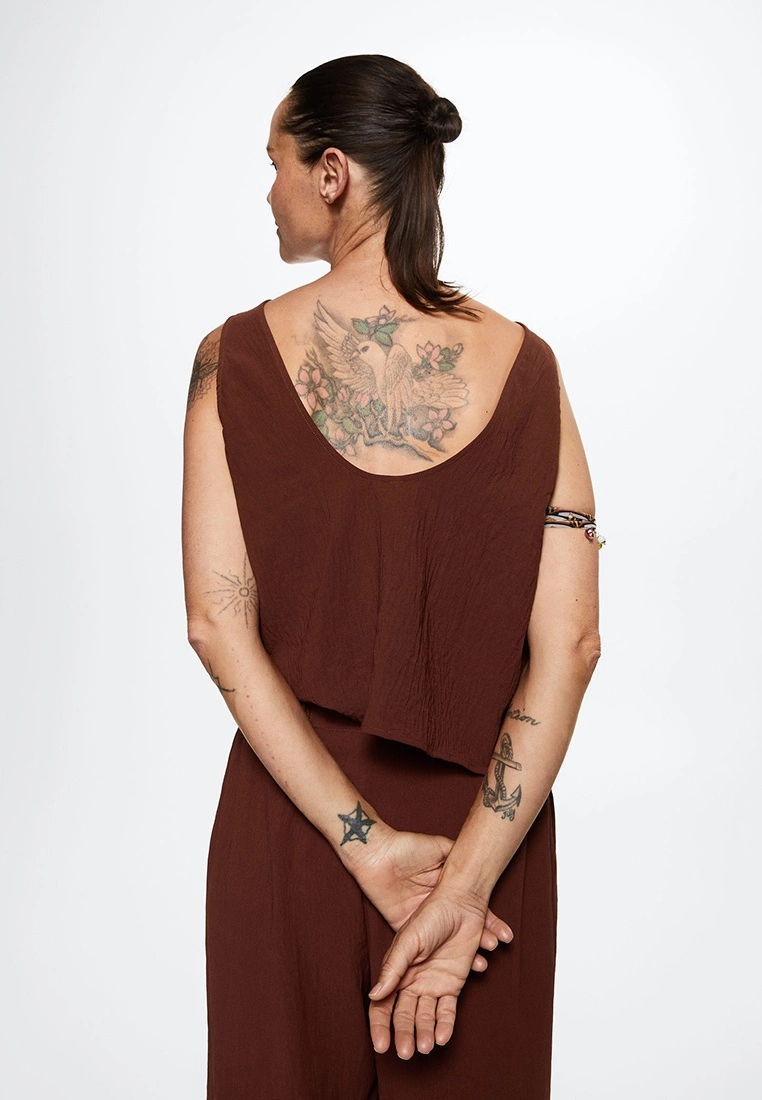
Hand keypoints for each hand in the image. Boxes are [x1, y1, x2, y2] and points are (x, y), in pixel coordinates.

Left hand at [352, 829, 512, 973]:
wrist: (376, 853)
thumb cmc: (407, 846)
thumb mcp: (439, 846)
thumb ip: (457, 853)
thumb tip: (478, 856)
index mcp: (444, 888)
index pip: (472, 907)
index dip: (488, 920)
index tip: (504, 934)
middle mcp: (434, 905)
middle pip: (462, 927)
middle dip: (481, 938)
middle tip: (495, 947)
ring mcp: (419, 918)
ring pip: (445, 940)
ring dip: (463, 952)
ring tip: (481, 962)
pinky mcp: (402, 925)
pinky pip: (421, 947)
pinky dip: (435, 959)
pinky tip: (452, 968)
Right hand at [367, 882, 505, 1058]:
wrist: (461, 904)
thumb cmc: (431, 916)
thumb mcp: (409, 940)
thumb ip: (393, 968)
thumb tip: (374, 995)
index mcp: (396, 971)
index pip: (382, 1004)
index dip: (380, 1025)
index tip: (381, 1046)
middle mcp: (412, 981)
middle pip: (404, 1015)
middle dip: (403, 1034)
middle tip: (406, 1052)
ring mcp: (432, 984)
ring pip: (425, 1016)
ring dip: (424, 1033)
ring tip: (425, 1047)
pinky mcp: (452, 984)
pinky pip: (447, 1010)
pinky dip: (444, 1025)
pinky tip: (441, 1038)